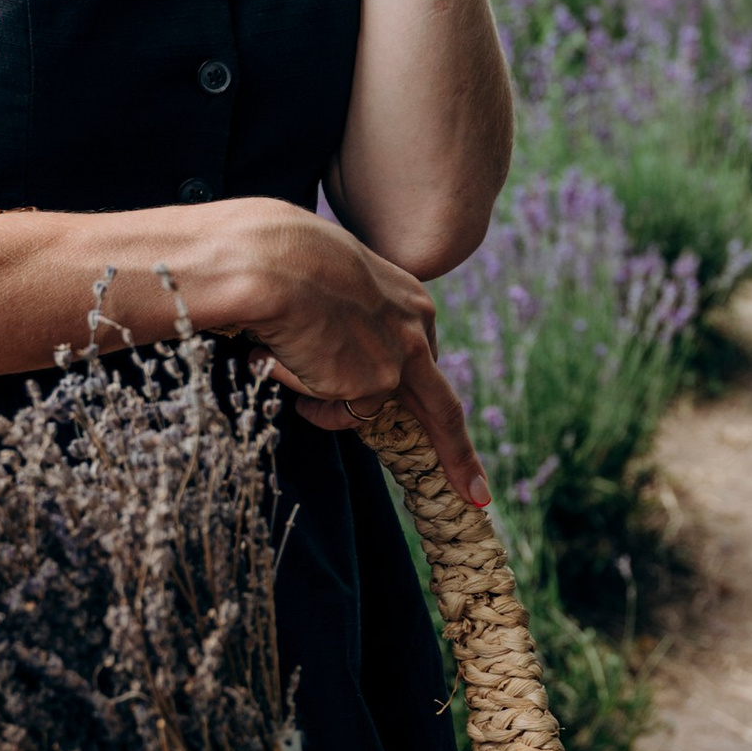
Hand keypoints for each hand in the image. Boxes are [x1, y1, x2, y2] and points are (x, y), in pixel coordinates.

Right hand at [192, 201, 489, 506]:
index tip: (438, 425)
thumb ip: (349, 314)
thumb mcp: (334, 278)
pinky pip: (331, 410)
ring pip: (365, 410)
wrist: (274, 260)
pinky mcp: (372, 388)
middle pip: (442, 408)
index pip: (425, 359)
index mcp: (411, 301)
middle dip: (458, 455)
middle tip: (477, 493)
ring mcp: (397, 363)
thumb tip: (325, 340)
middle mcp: (416, 332)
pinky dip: (303, 394)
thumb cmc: (286, 256)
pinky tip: (281, 361)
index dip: (423, 393)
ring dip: (319, 393)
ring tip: (283, 356)